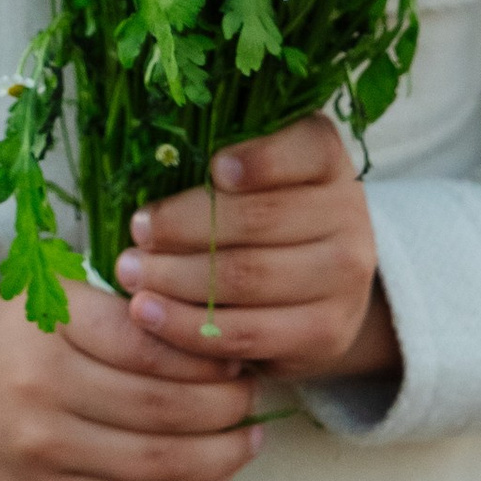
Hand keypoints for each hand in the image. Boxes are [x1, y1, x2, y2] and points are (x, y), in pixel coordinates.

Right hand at [0, 281, 265, 480]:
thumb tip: (215, 337)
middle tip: (253, 397)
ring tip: (248, 440)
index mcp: (50, 324)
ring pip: (157, 462)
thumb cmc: (15, 335)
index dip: (205, 353)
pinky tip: (215, 477)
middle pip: (162, 406)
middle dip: (225, 406)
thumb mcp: (56, 294)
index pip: (148, 342)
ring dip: (220, 456)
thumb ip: (125, 307)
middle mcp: (44, 386)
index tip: (235, 353)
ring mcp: (44, 449)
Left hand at [114, 113, 400, 384]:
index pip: (305, 148)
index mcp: (328, 160)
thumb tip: (151, 166)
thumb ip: (218, 167)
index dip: (260, 159)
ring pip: (248, 277)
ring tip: (132, 274)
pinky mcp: (326, 332)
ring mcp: (344, 278)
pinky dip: (189, 327)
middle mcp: (349, 214)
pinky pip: (247, 332)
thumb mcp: (255, 176)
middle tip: (137, 231)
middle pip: (260, 218)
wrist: (318, 287)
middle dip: (185, 226)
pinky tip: (151, 315)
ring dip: (177, 278)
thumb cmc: (263, 214)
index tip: (213, 169)